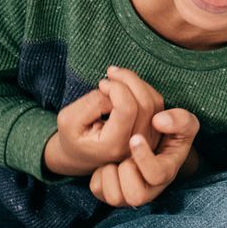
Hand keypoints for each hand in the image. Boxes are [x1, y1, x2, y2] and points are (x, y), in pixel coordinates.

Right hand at [43, 66, 164, 176]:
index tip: (102, 83)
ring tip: (117, 76)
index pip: (127, 109)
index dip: (117, 88)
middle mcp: (134, 146)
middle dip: (129, 80)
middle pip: (145, 104)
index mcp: (113, 145)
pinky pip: (157, 106)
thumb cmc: (72, 136)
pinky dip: (144, 89)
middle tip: (111, 72)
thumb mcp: (69, 119)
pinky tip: (126, 85)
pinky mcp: (152, 134)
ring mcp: (146, 142)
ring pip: (154, 103)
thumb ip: (92, 103)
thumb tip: (115, 90)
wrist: (79, 155)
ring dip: (137, 82)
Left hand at [88, 109, 199, 206]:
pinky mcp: (110, 195)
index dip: (144, 158)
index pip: (157, 176)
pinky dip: (98, 175)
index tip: (134, 137)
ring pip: (114, 197)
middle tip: (125, 153)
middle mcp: (149, 191)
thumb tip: (158, 121)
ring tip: (117, 160)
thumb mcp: (182, 124)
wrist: (147, 141)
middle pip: (136, 195)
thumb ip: (179, 120)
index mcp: (166, 174)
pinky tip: (107, 164)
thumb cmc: (166, 134)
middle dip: (127, 169)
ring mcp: (129, 196)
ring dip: (112, 172)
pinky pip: (98, 189)